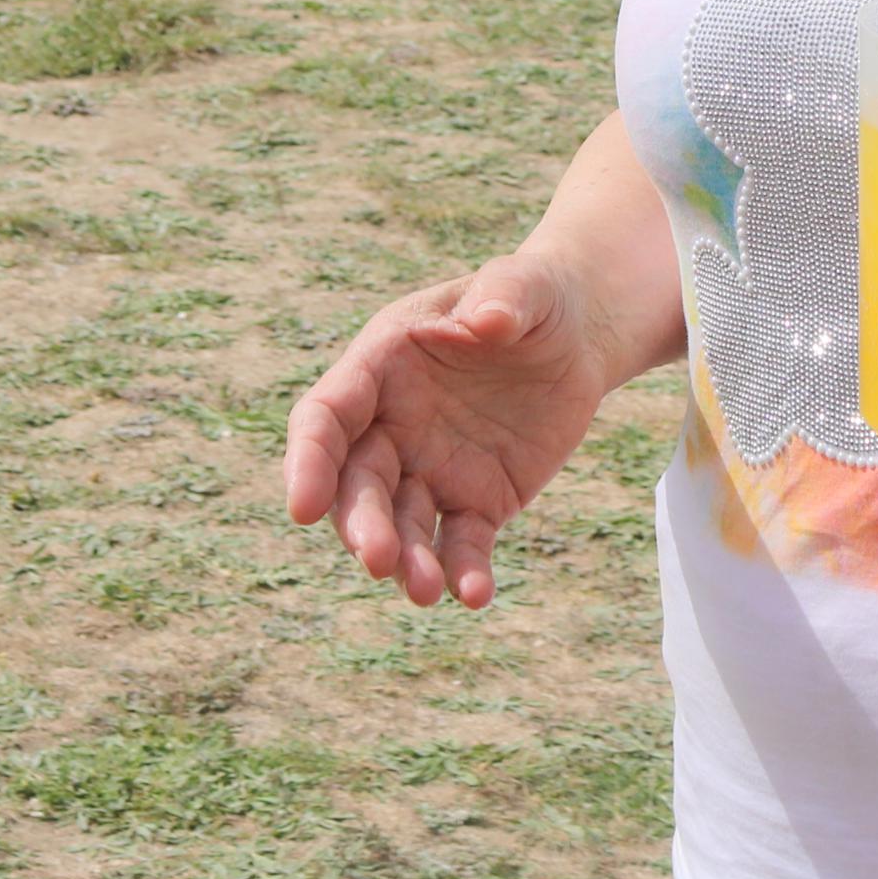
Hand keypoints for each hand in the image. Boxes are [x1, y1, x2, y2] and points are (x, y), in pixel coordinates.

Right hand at [283, 252, 611, 608]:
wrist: (574, 336)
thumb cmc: (531, 297)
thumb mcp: (523, 283)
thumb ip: (503, 294)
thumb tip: (485, 320)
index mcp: (381, 366)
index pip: (326, 417)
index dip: (309, 462)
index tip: (303, 508)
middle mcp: (392, 425)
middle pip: (358, 484)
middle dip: (361, 524)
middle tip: (378, 560)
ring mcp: (431, 470)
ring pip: (403, 525)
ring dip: (408, 560)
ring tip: (428, 591)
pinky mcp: (477, 503)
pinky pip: (462, 543)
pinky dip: (465, 572)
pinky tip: (475, 595)